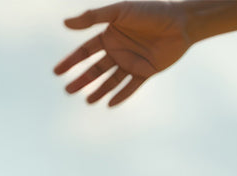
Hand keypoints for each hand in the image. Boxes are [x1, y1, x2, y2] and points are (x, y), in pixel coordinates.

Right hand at [55, 2, 191, 106]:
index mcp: (109, 34)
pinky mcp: (145, 71)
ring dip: (99, 90)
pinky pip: (130, 86)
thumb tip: (65, 24)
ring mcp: (131, 61)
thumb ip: (93, 18)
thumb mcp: (119, 11)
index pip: (85, 51)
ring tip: (88, 101)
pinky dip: (121, 95)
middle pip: (95, 68)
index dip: (71, 61)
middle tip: (68, 90)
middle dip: (82, 80)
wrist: (179, 21)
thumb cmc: (150, 10)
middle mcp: (118, 49)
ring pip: (111, 80)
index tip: (57, 71)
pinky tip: (109, 104)